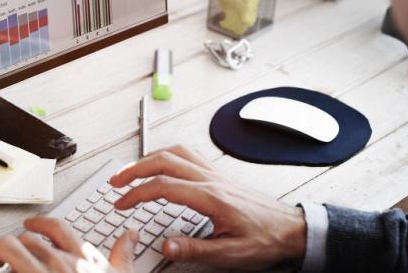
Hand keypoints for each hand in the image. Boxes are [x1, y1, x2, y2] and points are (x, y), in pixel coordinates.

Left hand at [0, 216, 138, 272]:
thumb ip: (124, 255)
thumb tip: (131, 235)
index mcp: (81, 259)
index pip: (57, 229)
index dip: (39, 225)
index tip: (29, 226)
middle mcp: (58, 264)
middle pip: (28, 240)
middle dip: (14, 245)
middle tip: (6, 255)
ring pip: (7, 250)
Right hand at [109, 145, 305, 270]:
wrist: (292, 231)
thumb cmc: (266, 240)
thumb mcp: (231, 254)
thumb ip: (195, 249)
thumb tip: (165, 245)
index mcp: (210, 197)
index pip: (163, 186)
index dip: (136, 194)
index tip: (121, 203)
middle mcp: (211, 180)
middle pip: (164, 161)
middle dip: (134, 169)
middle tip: (116, 181)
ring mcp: (215, 175)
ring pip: (176, 152)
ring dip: (149, 157)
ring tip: (132, 169)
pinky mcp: (219, 176)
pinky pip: (190, 154)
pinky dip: (169, 154)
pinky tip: (163, 162)